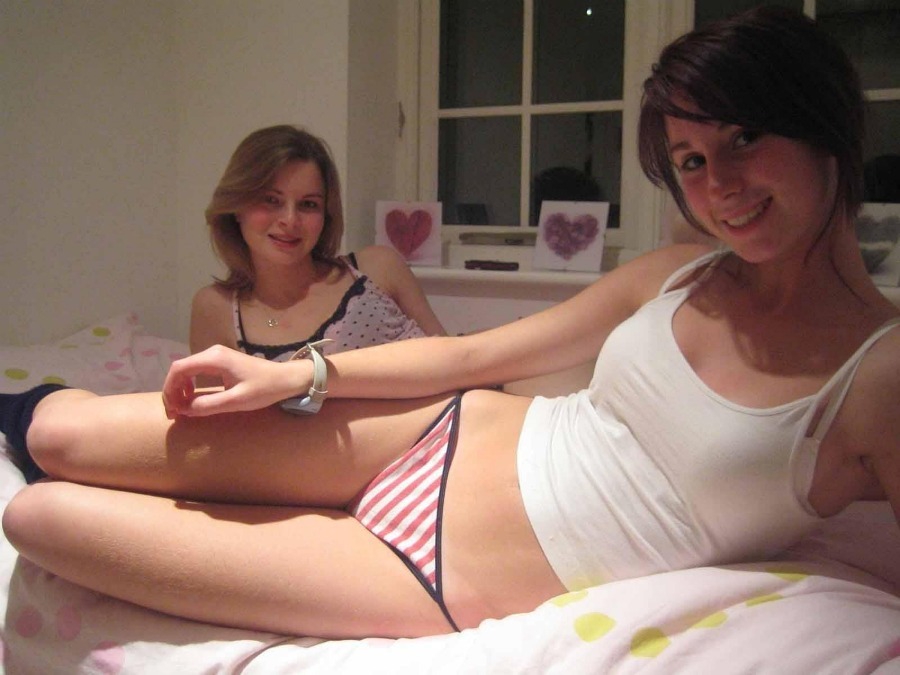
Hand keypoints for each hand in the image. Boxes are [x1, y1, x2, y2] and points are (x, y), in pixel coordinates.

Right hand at [161, 345, 306, 417]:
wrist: (286, 378)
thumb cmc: (265, 388)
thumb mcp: (237, 400)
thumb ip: (209, 404)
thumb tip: (185, 409)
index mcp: (214, 359)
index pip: (179, 369)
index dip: (169, 389)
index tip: (171, 409)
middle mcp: (212, 353)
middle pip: (180, 369)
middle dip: (173, 390)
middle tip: (174, 413)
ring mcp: (216, 356)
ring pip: (187, 370)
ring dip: (180, 389)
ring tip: (182, 409)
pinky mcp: (221, 362)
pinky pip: (197, 372)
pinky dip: (190, 386)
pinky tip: (193, 400)